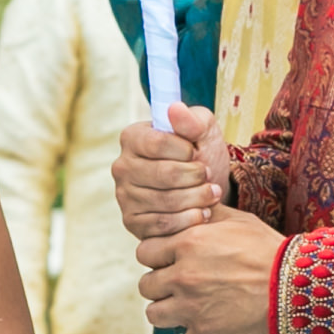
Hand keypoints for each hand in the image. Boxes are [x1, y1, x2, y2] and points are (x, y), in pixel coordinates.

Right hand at [114, 105, 223, 243]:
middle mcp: (121, 167)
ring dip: (197, 199)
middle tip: (209, 176)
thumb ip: (192, 120)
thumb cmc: (199, 153)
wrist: (204, 186)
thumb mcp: (203, 130)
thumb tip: (175, 108)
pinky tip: (202, 213)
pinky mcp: (133, 221)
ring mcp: (124, 196)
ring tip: (212, 194)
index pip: (158, 143)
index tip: (198, 153)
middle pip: (163, 174)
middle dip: (196, 177)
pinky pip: (161, 225)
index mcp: (132, 138)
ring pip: (165, 202)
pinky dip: (188, 220)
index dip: (186, 151)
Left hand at [140, 204, 285, 333]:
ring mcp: (191, 306)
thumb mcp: (238, 220)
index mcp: (186, 244)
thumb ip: (208, 212)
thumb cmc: (270, 249)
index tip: (171, 260)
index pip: (144, 252)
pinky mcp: (207, 332)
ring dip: (170, 312)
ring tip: (188, 307)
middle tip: (181, 284)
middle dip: (161, 285)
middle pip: (146, 285)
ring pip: (155, 315)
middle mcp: (182, 275)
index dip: (158, 256)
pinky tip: (208, 331)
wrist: (297, 284)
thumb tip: (193, 203)